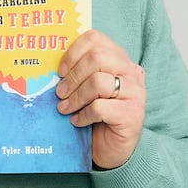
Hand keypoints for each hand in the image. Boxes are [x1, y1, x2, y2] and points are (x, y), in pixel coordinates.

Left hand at [56, 29, 146, 169]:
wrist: (113, 149)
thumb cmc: (97, 116)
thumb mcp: (87, 89)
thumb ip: (79, 73)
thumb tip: (51, 66)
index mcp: (120, 59)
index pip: (96, 39)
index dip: (73, 52)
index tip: (60, 71)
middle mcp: (132, 72)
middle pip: (97, 57)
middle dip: (72, 76)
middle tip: (60, 93)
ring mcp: (135, 93)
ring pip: (97, 82)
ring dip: (75, 97)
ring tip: (65, 109)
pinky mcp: (132, 114)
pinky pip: (100, 107)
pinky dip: (83, 115)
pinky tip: (78, 121)